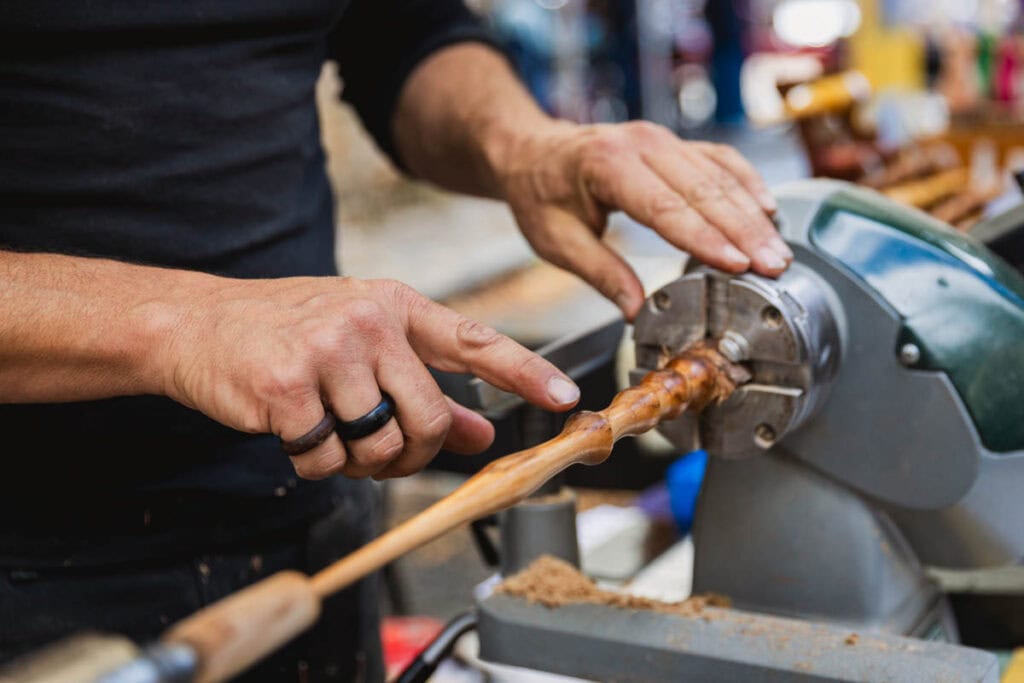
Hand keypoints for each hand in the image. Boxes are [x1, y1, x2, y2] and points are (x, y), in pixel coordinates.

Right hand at [158, 277, 578, 479]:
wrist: (196, 323)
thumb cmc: (290, 332)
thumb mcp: (366, 345)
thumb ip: (427, 384)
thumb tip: (482, 432)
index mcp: (396, 305)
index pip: (474, 340)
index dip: (525, 373)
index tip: (566, 399)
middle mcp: (369, 320)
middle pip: (430, 420)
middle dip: (413, 453)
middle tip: (383, 450)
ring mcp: (327, 350)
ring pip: (380, 447)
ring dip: (359, 461)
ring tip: (330, 432)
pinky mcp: (286, 386)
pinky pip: (326, 460)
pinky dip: (314, 464)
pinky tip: (293, 431)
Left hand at [495, 120, 791, 319]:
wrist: (532, 148)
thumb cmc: (540, 192)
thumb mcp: (556, 240)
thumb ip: (600, 274)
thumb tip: (636, 312)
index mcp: (607, 165)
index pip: (666, 207)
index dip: (705, 238)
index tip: (738, 264)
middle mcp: (642, 144)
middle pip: (704, 189)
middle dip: (745, 230)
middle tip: (775, 265)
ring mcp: (662, 139)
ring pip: (719, 175)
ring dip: (753, 213)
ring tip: (778, 249)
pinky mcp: (675, 143)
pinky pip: (719, 159)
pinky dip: (747, 183)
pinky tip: (768, 208)